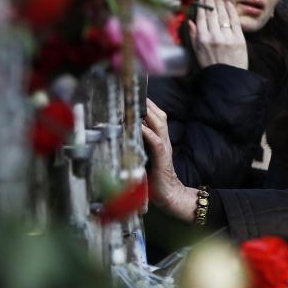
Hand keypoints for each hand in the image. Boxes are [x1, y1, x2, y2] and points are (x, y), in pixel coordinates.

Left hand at [141, 99, 199, 221]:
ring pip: (159, 123)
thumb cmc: (153, 179)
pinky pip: (156, 140)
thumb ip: (136, 147)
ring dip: (148, 112)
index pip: (155, 117)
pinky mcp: (162, 157)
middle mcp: (163, 140)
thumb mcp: (143, 158)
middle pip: (159, 115)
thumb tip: (118, 137)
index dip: (147, 105)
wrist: (169, 195)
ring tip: (137, 102)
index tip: (134, 94)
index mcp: (159, 139)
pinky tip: (139, 125)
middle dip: (148, 103)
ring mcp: (164, 147)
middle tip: (134, 92)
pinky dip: (147, 131)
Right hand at [188, 0, 247, 69]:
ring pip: (223, 15)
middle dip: (211, 1)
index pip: (202, 17)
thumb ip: (194, 36)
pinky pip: (235, 21)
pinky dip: (231, 11)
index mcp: (202, 40)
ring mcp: (228, 37)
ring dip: (221, 3)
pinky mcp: (239, 39)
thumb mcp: (197, 52)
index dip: (202, 5)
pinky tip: (229, 4)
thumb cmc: (211, 66)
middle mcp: (215, 37)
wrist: (228, 78)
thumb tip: (190, 21)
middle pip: (212, 14)